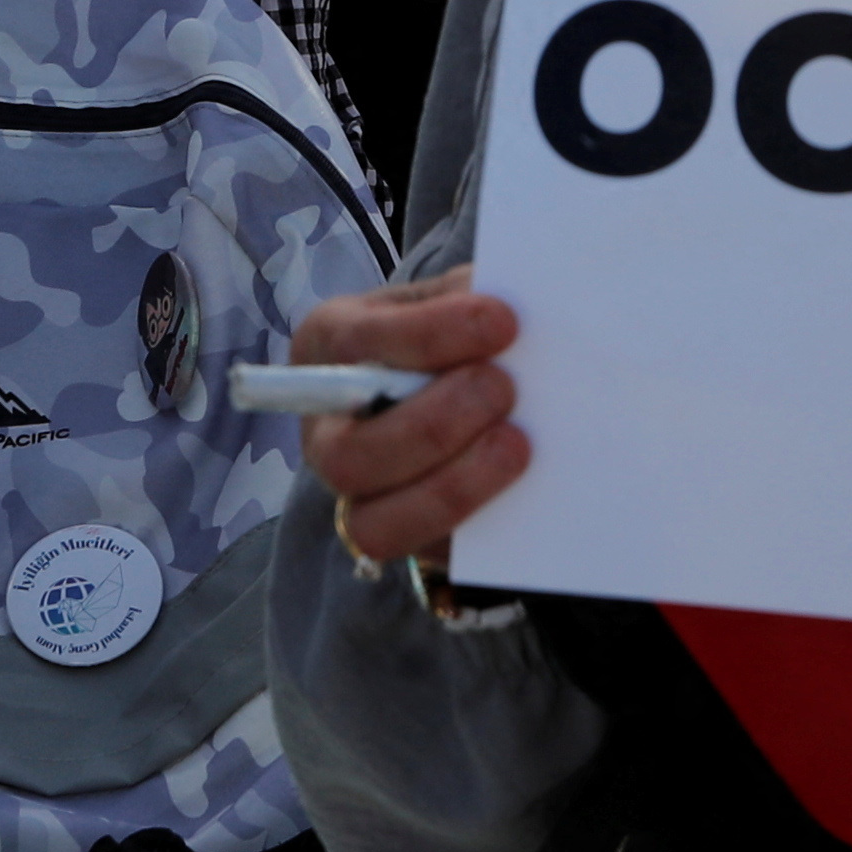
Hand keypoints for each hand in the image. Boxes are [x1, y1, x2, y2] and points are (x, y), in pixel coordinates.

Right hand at [290, 272, 529, 572]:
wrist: (456, 384)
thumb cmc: (449, 332)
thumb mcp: (452, 299)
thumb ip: (473, 299)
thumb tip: (527, 313)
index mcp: (328, 346)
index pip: (358, 344)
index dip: (430, 335)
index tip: (502, 321)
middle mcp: (324, 429)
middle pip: (350, 453)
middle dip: (433, 424)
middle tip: (504, 389)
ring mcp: (355, 493)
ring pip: (376, 523)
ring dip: (453, 487)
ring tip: (517, 445)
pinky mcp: (399, 535)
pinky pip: (426, 552)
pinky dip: (474, 521)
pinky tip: (519, 491)